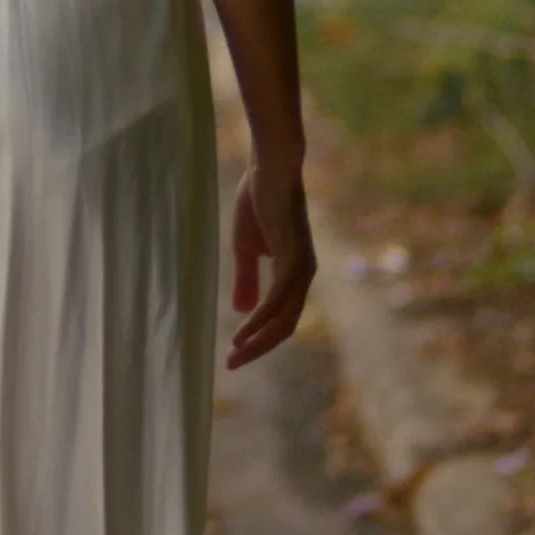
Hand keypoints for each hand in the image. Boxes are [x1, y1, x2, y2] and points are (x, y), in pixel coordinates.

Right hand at [227, 157, 313, 370]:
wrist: (270, 169)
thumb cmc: (258, 201)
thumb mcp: (245, 248)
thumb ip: (246, 279)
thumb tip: (242, 311)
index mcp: (294, 274)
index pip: (280, 318)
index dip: (259, 338)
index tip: (234, 353)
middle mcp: (303, 276)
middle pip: (285, 326)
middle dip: (258, 348)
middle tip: (231, 365)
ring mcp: (301, 269)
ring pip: (283, 320)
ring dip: (258, 341)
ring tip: (234, 356)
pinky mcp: (292, 260)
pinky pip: (275, 301)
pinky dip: (259, 321)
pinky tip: (241, 333)